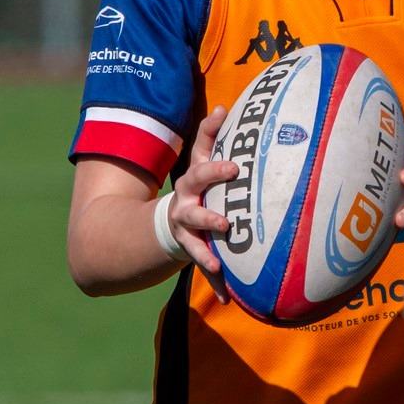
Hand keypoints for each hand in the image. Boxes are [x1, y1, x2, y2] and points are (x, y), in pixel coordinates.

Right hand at [166, 106, 236, 302]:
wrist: (167, 221)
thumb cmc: (197, 184)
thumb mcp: (199, 160)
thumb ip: (210, 135)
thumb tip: (224, 106)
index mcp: (191, 185)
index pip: (201, 172)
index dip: (216, 169)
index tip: (236, 167)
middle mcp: (185, 210)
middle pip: (195, 212)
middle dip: (209, 217)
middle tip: (226, 222)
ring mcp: (187, 234)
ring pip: (195, 246)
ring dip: (206, 255)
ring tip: (219, 264)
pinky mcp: (194, 253)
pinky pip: (205, 269)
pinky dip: (218, 284)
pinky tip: (229, 298)